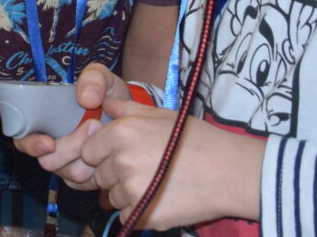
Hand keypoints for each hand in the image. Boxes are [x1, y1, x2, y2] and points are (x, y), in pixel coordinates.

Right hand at [14, 65, 128, 188]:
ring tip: (103, 133)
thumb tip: (86, 98)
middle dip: (71, 147)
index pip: (23, 139)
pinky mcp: (84, 175)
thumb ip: (93, 78)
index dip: (31, 144)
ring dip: (87, 156)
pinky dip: (96, 169)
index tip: (49, 143)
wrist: (128, 114)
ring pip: (68, 173)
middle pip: (47, 160)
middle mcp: (52, 144)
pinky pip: (84, 182)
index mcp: (44, 121)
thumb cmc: (107, 94)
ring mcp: (68, 162)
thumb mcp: (101, 77)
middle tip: (93, 126)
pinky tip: (105, 151)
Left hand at [81, 97, 263, 230]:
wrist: (228, 172)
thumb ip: (126, 108)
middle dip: (115, 174)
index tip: (122, 155)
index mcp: (122, 133)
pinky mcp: (142, 214)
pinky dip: (139, 211)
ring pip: (111, 197)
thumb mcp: (161, 115)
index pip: (88, 150)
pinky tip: (161, 198)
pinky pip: (126, 215)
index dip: (102, 154)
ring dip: (127, 194)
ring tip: (157, 181)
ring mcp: (132, 190)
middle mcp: (122, 161)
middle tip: (146, 168)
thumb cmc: (197, 140)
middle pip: (98, 175)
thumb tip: (104, 103)